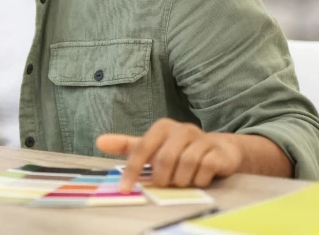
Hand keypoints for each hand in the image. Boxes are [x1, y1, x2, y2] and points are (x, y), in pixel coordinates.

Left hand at [96, 118, 243, 192]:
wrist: (219, 149)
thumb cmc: (179, 149)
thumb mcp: (152, 146)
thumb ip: (127, 145)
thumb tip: (99, 141)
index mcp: (162, 127)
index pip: (141, 148)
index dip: (132, 170)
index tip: (125, 190)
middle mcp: (182, 129)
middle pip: (164, 159)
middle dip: (162, 178)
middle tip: (164, 184)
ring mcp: (202, 139)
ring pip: (185, 165)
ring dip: (181, 180)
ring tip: (182, 181)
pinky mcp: (218, 151)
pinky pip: (205, 169)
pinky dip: (199, 179)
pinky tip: (198, 179)